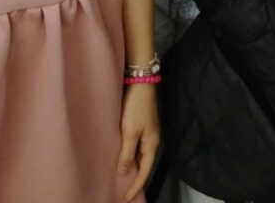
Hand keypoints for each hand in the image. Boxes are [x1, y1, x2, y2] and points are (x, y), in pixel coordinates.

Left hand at [118, 83, 159, 201]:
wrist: (141, 83)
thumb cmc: (136, 108)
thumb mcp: (130, 132)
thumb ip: (127, 153)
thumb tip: (123, 172)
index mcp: (152, 144)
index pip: (145, 171)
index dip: (136, 185)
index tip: (126, 198)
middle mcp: (152, 140)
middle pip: (144, 164)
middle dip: (136, 178)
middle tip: (125, 191)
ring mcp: (148, 132)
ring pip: (140, 155)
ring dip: (132, 167)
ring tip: (122, 178)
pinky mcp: (142, 125)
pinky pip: (137, 146)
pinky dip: (131, 155)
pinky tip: (123, 157)